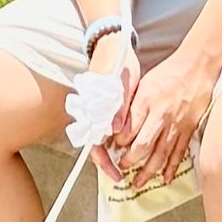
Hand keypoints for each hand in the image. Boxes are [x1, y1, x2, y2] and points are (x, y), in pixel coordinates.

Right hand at [79, 29, 139, 174]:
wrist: (111, 45)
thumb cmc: (117, 64)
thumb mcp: (121, 86)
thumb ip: (118, 109)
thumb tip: (115, 132)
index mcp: (95, 111)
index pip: (95, 146)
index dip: (106, 164)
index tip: (117, 175)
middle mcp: (93, 114)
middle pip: (97, 147)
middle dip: (110, 165)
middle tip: (124, 177)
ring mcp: (98, 112)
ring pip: (102, 140)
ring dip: (113, 155)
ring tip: (127, 166)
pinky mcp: (106, 107)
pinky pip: (108, 129)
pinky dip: (117, 141)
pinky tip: (128, 146)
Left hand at [113, 41, 218, 190]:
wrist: (198, 66)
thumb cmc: (170, 72)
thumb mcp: (144, 84)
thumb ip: (132, 105)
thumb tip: (120, 124)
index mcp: (146, 101)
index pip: (127, 129)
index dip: (119, 143)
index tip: (113, 148)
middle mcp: (160, 115)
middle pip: (142, 146)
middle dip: (130, 162)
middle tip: (122, 168)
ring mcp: (176, 124)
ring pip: (160, 155)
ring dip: (148, 171)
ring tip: (139, 182)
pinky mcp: (188, 129)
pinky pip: (178, 153)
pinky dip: (171, 167)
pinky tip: (166, 177)